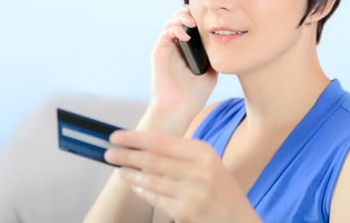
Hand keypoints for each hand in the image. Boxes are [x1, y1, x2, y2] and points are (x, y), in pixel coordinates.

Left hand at [105, 130, 261, 222]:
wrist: (240, 221)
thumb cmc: (223, 192)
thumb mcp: (210, 165)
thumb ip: (183, 156)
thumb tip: (147, 147)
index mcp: (204, 152)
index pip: (161, 141)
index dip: (135, 137)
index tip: (117, 136)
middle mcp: (199, 170)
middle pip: (153, 159)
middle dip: (127, 155)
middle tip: (109, 152)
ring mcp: (192, 192)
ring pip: (151, 179)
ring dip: (131, 174)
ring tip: (119, 169)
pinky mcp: (185, 212)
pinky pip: (156, 198)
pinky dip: (143, 191)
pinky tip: (135, 185)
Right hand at [146, 5, 216, 133]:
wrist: (178, 110)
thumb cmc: (193, 96)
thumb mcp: (211, 73)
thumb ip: (214, 57)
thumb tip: (225, 42)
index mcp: (187, 49)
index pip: (191, 24)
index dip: (199, 16)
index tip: (212, 17)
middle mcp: (176, 46)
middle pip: (180, 18)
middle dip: (190, 12)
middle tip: (202, 16)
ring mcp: (166, 48)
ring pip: (171, 21)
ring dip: (182, 17)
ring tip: (194, 22)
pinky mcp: (158, 52)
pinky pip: (166, 32)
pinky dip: (176, 29)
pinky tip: (187, 35)